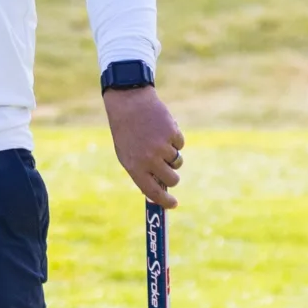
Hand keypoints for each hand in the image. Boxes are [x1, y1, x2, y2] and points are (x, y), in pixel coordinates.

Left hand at [104, 86, 183, 207]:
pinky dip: (174, 139)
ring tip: (158, 140)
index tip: (174, 204)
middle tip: (168, 169)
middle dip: (173, 176)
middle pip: (172, 179)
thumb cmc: (127, 133)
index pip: (153, 191)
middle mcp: (149, 159)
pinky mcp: (171, 133)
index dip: (165, 201)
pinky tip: (161, 129)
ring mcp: (161, 146)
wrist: (130, 103)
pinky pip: (180, 144)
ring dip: (171, 154)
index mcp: (134, 167)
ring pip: (177, 161)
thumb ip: (141, 173)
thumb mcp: (127, 155)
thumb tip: (157, 191)